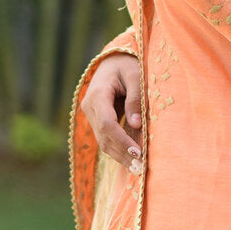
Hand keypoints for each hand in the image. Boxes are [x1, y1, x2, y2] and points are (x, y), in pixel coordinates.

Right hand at [81, 53, 142, 174]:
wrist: (114, 59)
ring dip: (120, 156)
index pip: (107, 123)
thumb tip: (136, 125)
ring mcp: (91, 114)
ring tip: (138, 169)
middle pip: (103, 136)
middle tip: (141, 168)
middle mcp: (89, 106)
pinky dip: (118, 150)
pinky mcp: (97, 120)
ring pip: (103, 141)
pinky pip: (106, 138)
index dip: (121, 140)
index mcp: (98, 93)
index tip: (138, 152)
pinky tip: (132, 161)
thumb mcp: (136, 75)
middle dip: (122, 154)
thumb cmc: (128, 64)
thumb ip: (135, 98)